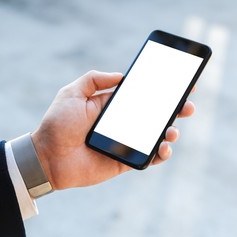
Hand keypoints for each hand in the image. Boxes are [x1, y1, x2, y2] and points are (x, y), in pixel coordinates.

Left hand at [32, 70, 194, 189]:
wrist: (48, 157)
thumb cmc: (58, 124)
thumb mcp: (72, 93)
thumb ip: (95, 79)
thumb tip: (122, 75)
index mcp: (112, 106)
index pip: (142, 96)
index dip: (161, 90)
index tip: (180, 84)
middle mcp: (122, 123)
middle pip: (155, 115)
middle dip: (175, 109)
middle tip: (188, 105)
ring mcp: (125, 142)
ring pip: (156, 136)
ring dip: (170, 131)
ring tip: (172, 129)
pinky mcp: (125, 161)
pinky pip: (148, 158)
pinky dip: (161, 154)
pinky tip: (164, 147)